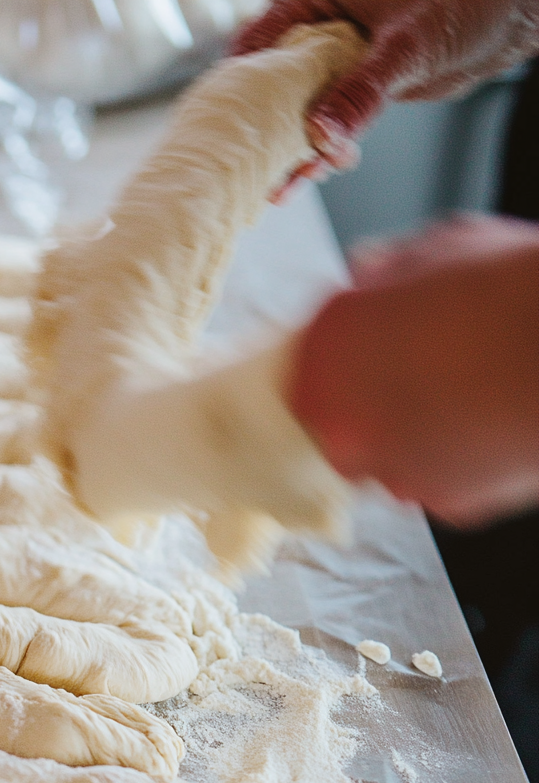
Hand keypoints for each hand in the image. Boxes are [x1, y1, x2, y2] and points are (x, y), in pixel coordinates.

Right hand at [233, 0, 538, 172]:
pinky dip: (316, 154)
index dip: (238, 81)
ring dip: (287, 148)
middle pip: (272, 82)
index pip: (260, 40)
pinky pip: (326, 126)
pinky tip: (298, 182)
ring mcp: (338, 64)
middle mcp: (323, 30)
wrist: (505, 20)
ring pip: (298, 109)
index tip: (221, 121)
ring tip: (268, 185)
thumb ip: (362, 92)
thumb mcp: (406, 46)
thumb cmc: (464, 3)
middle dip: (258, 127)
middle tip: (239, 166)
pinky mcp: (357, 92)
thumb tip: (323, 134)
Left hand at [288, 215, 538, 525]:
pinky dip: (458, 462)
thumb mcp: (437, 248)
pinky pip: (439, 483)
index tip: (365, 356)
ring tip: (466, 398)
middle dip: (373, 406)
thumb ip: (386, 273)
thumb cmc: (508, 289)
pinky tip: (489, 425)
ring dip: (415, 438)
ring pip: (389, 461)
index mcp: (326, 351)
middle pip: (340, 425)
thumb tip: (372, 275)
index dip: (340, 363)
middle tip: (423, 377)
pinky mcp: (442, 504)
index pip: (304, 370)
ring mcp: (390, 472)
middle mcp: (343, 422)